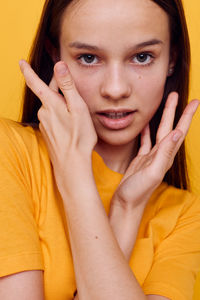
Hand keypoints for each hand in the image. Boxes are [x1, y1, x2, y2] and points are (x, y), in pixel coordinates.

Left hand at [19, 60, 96, 178]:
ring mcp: (44, 125)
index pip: (34, 83)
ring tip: (75, 111)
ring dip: (60, 104)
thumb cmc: (79, 136)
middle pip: (47, 94)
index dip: (27, 71)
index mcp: (50, 104)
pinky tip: (70, 124)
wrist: (72, 164)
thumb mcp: (77, 108)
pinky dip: (60, 116)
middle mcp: (43, 113)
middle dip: (57, 89)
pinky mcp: (48, 134)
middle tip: (70, 89)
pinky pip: (52, 119)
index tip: (21, 62)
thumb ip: (67, 86)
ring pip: (51, 107)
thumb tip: (59, 65)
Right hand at [112, 92, 198, 209]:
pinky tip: (146, 124)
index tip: (194, 102)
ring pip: (159, 132)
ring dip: (163, 118)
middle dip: (175, 111)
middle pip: (170, 128)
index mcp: (166, 156)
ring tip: (164, 105)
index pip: (179, 131)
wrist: (126, 204)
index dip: (187, 117)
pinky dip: (146, 131)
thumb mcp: (153, 173)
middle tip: (176, 95)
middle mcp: (161, 155)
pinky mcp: (141, 159)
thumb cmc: (138, 192)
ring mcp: (151, 157)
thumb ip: (164, 153)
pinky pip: (145, 141)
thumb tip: (177, 133)